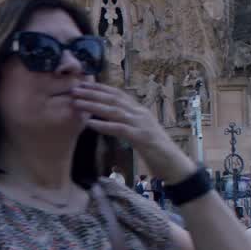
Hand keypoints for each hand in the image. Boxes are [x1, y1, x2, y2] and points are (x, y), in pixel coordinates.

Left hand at [71, 82, 196, 183]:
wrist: (176, 165)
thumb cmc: (157, 151)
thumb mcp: (140, 132)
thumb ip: (128, 124)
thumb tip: (111, 119)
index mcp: (140, 111)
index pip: (117, 94)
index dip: (100, 88)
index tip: (83, 84)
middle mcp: (140, 114)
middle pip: (113, 99)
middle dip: (92, 93)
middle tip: (74, 89)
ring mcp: (142, 124)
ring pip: (114, 111)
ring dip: (93, 106)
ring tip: (77, 103)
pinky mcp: (142, 138)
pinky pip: (120, 129)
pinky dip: (104, 125)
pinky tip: (90, 124)